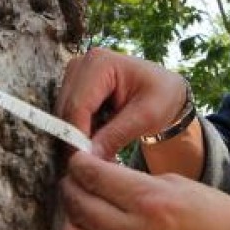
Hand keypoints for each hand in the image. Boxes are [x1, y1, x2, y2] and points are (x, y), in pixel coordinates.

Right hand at [55, 48, 186, 159]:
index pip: (78, 106)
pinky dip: (80, 133)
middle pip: (66, 111)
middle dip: (77, 141)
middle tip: (94, 166)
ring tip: (99, 156)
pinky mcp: (74, 87)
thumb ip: (116, 135)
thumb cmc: (162, 97)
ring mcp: (75, 74)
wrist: (165, 90)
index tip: (87, 164)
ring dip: (78, 138)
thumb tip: (88, 158)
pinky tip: (96, 144)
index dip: (78, 137)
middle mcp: (81, 63)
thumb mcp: (146, 117)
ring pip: (64, 116)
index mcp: (100, 62)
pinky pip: (68, 117)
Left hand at [60, 149, 229, 229]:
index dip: (79, 162)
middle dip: (69, 184)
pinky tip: (95, 221)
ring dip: (70, 212)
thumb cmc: (223, 217)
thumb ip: (140, 182)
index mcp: (150, 200)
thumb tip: (107, 177)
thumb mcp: (182, 185)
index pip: (94, 177)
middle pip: (78, 204)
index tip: (77, 155)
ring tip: (77, 198)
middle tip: (72, 173)